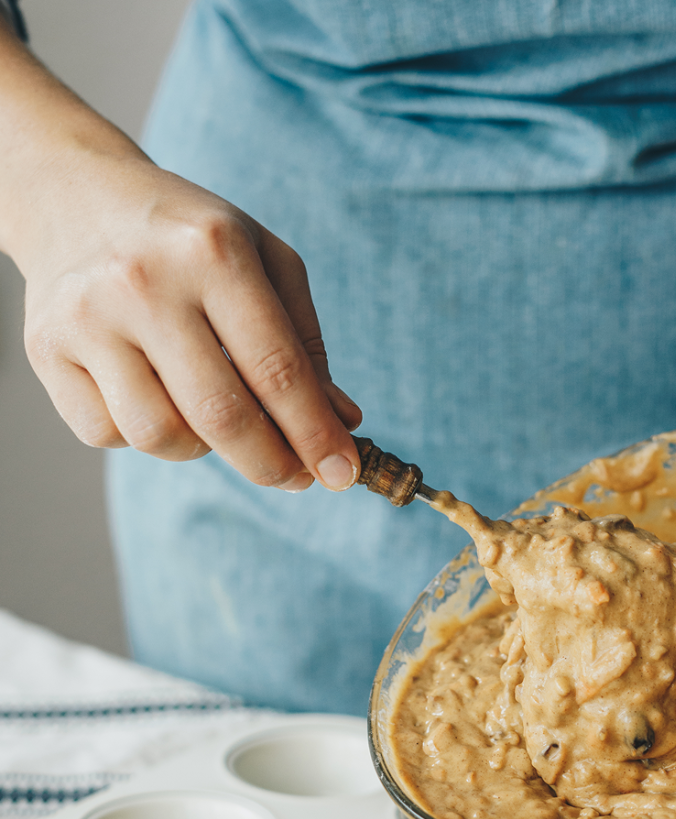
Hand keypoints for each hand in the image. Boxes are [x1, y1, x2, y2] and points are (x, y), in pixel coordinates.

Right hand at [21, 157, 362, 492]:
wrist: (75, 194)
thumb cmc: (192, 238)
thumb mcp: (266, 263)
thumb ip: (306, 345)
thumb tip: (343, 425)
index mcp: (213, 252)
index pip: (277, 369)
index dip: (316, 433)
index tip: (343, 473)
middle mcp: (143, 283)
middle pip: (221, 415)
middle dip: (272, 464)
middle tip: (298, 478)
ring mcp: (86, 317)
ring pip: (160, 436)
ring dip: (205, 450)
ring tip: (219, 419)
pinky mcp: (44, 348)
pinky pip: (108, 434)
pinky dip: (146, 437)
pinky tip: (160, 398)